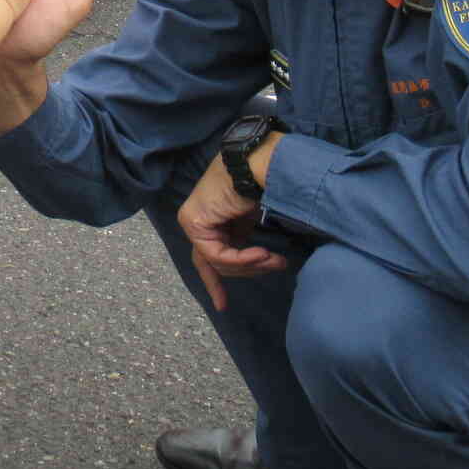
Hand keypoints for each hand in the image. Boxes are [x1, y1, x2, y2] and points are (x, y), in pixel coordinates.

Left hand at [178, 153, 294, 311]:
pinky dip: (242, 258)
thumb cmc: (260, 184)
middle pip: (214, 263)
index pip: (208, 258)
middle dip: (245, 271)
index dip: (215, 283)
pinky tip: (264, 254)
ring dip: (251, 264)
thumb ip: (240, 240)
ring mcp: (192, 222)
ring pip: (218, 263)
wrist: (257, 163)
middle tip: (273, 267)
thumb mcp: (249, 219)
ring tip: (275, 259)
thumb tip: (251, 263)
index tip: (222, 306)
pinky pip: (218, 255)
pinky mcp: (195, 222)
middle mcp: (196, 221)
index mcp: (209, 220)